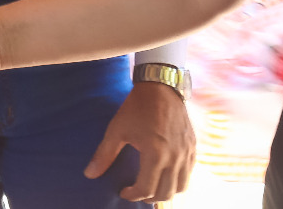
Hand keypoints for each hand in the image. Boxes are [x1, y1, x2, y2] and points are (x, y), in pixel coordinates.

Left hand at [85, 81, 194, 201]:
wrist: (160, 86)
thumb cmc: (137, 107)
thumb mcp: (117, 129)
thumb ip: (104, 154)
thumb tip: (89, 174)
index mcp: (155, 154)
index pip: (146, 189)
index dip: (132, 195)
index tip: (124, 191)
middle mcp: (174, 157)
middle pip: (165, 194)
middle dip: (149, 197)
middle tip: (137, 191)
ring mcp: (186, 152)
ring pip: (181, 187)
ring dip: (166, 192)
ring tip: (152, 185)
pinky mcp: (193, 146)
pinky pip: (189, 173)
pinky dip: (177, 179)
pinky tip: (165, 173)